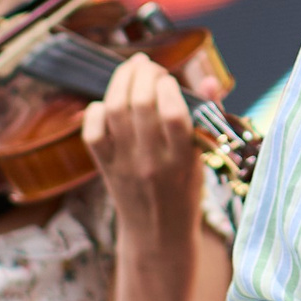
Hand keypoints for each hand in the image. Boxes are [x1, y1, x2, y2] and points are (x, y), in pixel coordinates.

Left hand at [80, 53, 203, 225]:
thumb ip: (206, 117)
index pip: (174, 115)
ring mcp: (124, 164)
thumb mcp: (203, 158)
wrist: (157, 234)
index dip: (169, 87)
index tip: (170, 81)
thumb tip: (208, 81)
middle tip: (149, 67)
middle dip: (144, 74)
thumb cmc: (186, 190)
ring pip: (115, 111)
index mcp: (181, 160)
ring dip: (121, 81)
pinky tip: (109, 102)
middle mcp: (150, 161)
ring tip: (132, 70)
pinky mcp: (105, 167)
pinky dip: (97, 110)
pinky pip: (93, 131)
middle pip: (140, 105)